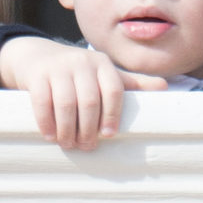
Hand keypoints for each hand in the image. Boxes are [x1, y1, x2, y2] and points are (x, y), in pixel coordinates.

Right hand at [0, 37, 166, 149]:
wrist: (38, 57)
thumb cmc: (78, 72)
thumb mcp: (104, 73)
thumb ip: (131, 83)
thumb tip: (165, 87)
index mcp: (102, 64)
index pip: (114, 89)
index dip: (113, 114)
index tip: (109, 135)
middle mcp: (82, 62)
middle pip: (89, 100)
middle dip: (88, 128)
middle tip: (86, 145)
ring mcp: (58, 67)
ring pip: (66, 103)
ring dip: (67, 129)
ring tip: (68, 143)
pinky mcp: (38, 75)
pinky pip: (42, 101)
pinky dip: (46, 122)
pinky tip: (50, 135)